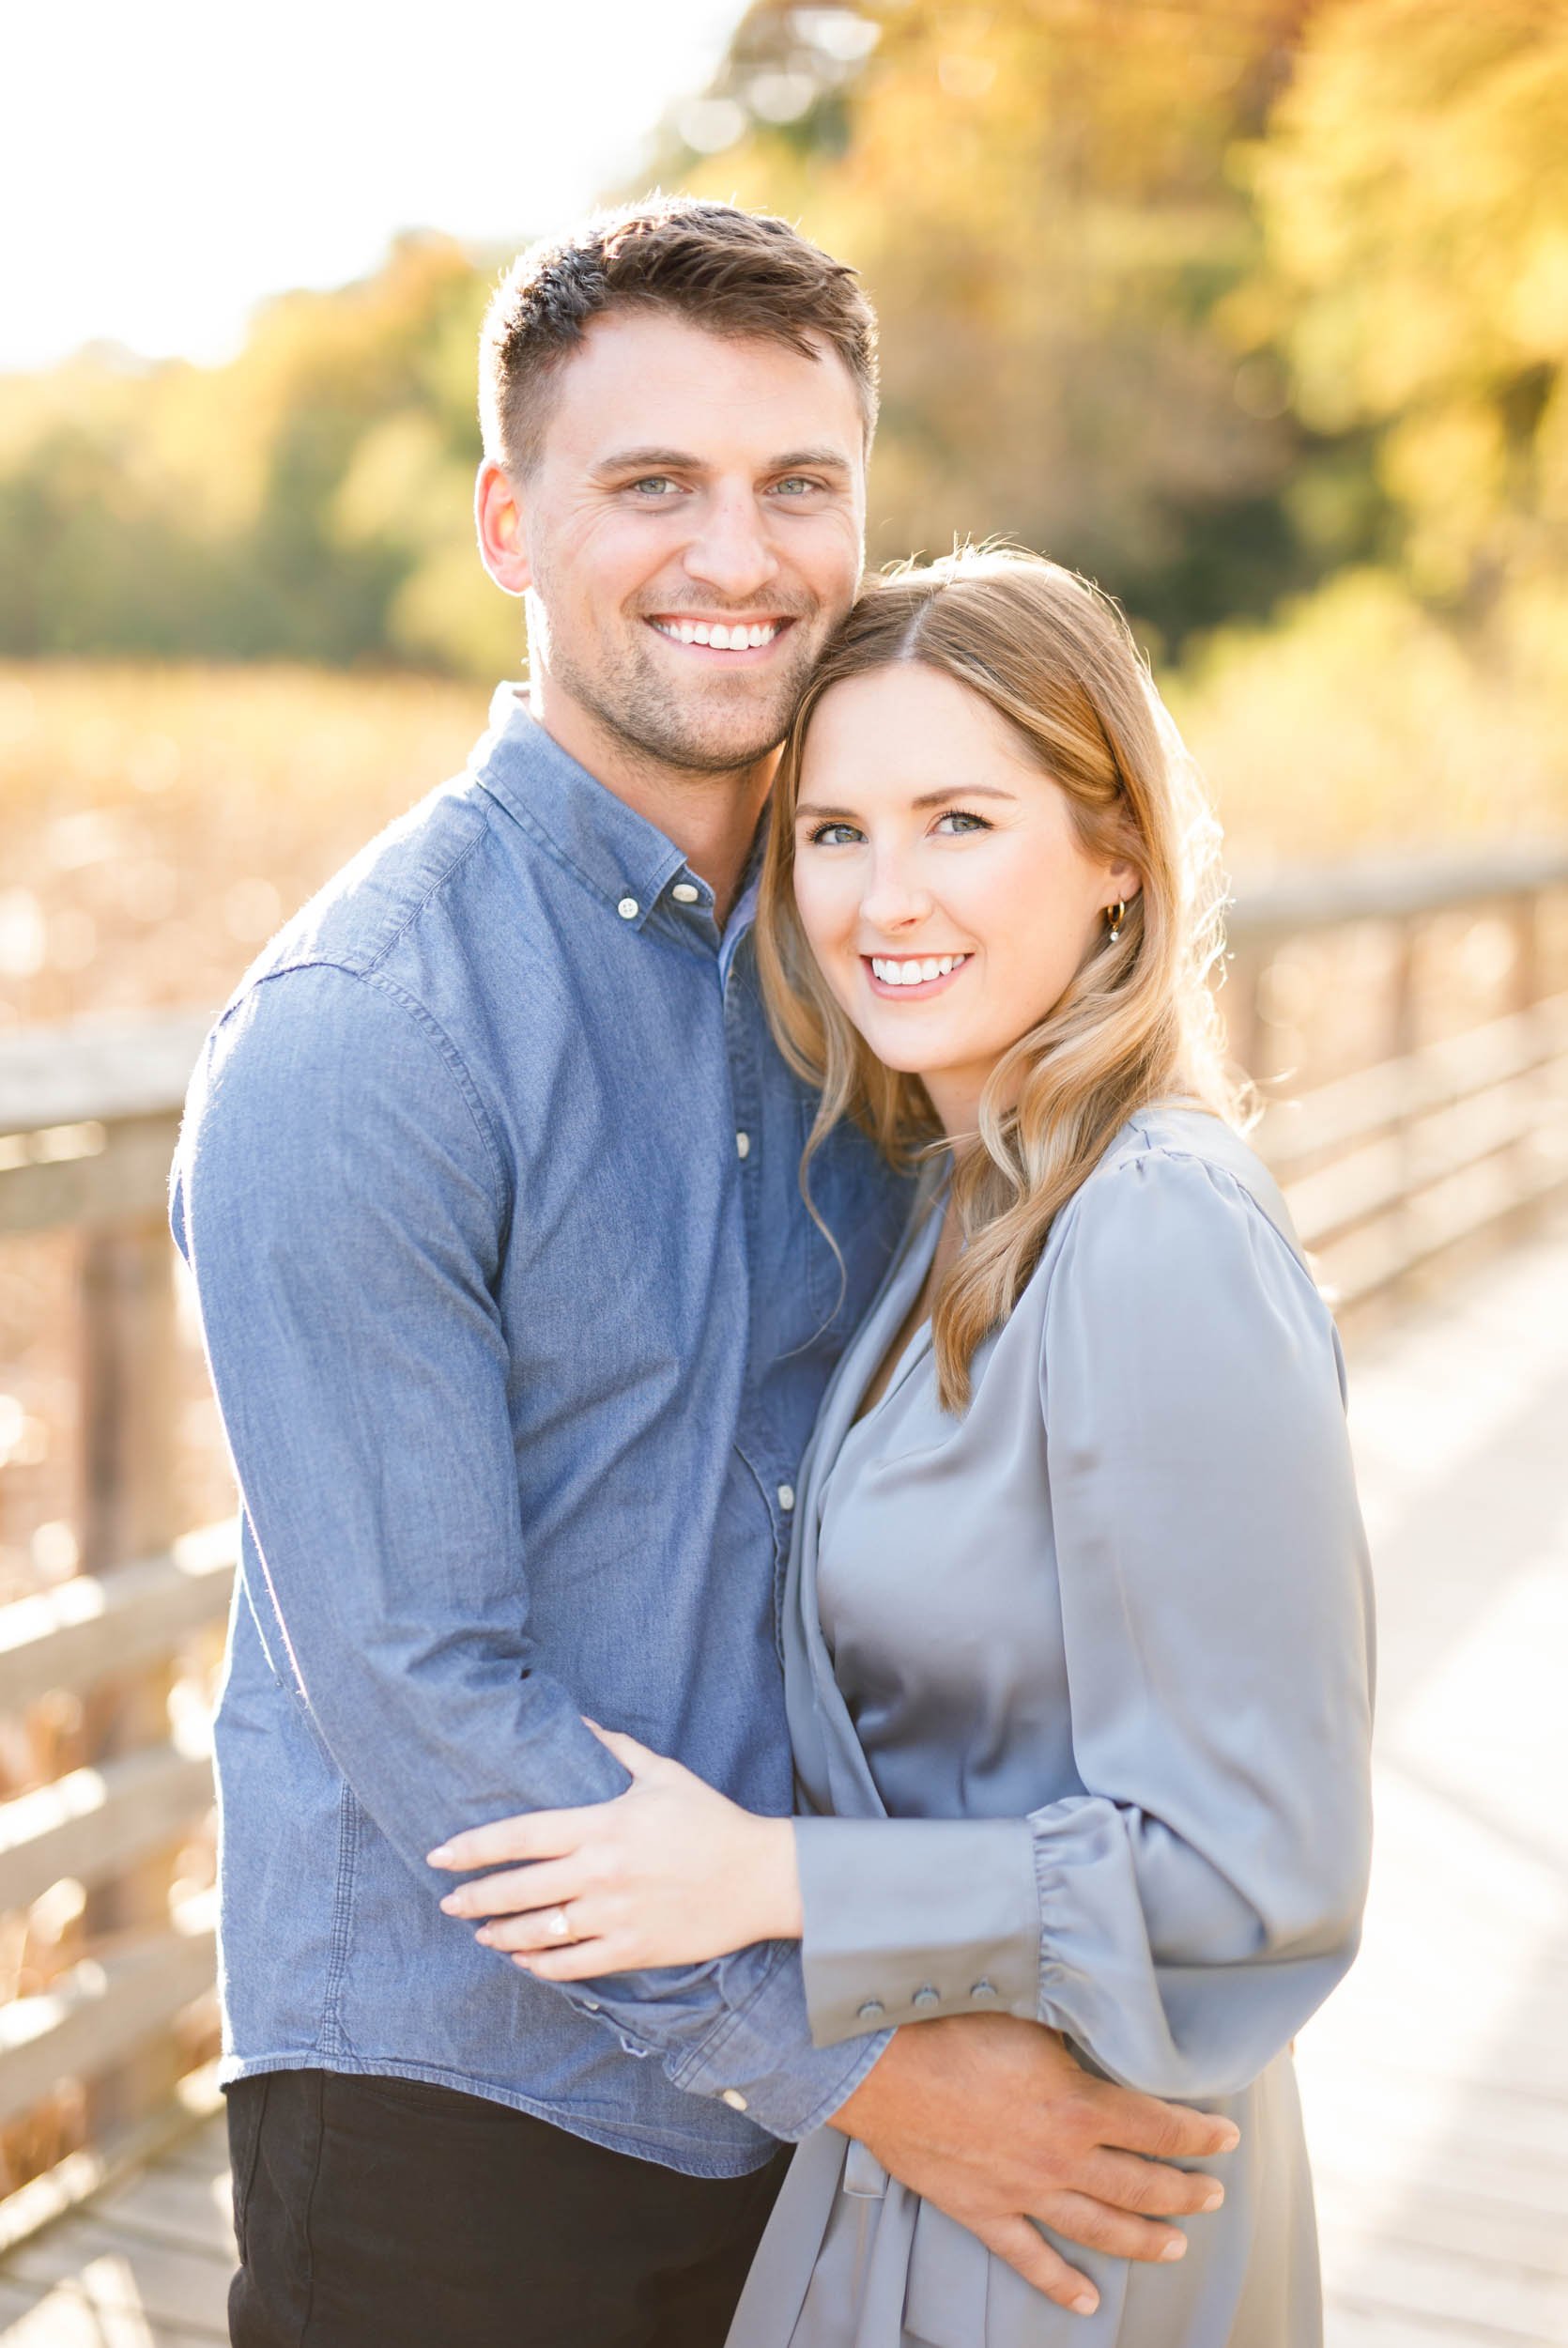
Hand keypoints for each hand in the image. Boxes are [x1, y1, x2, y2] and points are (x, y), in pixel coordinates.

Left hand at [426, 1723, 801, 1975]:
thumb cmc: (711, 1819)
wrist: (762, 1877)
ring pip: (539, 1932)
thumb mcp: (663, 1773)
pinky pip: (572, 1965)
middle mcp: (600, 1874)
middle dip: (475, 1897)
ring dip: (501, 1934)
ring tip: (481, 1933)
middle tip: (448, 1901)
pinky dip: (540, 1965)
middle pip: (519, 1889)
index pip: (522, 1836)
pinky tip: (524, 1960)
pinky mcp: (632, 1949)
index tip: (441, 1854)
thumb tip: (578, 1723)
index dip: (475, 1846)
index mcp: (603, 1826)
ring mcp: (614, 1916)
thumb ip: (615, 1749)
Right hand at [832, 2015, 1237, 2319]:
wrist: (878, 2067)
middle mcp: (1060, 2157)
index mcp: (1077, 2105)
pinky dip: (1061, 2283)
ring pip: (1100, 2228)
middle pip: (1140, 2185)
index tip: (1226, 2138)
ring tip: (1176, 2248)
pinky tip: (1087, 2302)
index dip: (1199, 2135)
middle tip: (1212, 2197)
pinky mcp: (983, 2212)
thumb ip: (1072, 2024)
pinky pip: (1030, 2259)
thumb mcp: (1026, 2009)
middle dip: (1185, 2192)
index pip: (1158, 2127)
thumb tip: (1106, 2009)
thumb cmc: (949, 2025)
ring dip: (1144, 2240)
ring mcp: (1023, 2192)